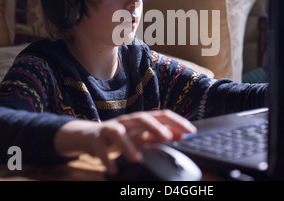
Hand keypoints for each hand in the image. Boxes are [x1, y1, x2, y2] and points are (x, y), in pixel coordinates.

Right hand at [54, 110, 195, 174]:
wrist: (91, 136)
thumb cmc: (122, 135)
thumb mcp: (142, 135)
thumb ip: (160, 135)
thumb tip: (181, 135)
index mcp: (141, 119)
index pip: (162, 115)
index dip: (177, 121)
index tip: (191, 131)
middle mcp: (127, 121)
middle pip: (142, 118)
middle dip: (155, 127)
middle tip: (167, 138)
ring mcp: (111, 128)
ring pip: (118, 132)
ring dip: (127, 145)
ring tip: (135, 158)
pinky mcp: (98, 140)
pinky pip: (101, 149)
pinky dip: (107, 160)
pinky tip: (113, 170)